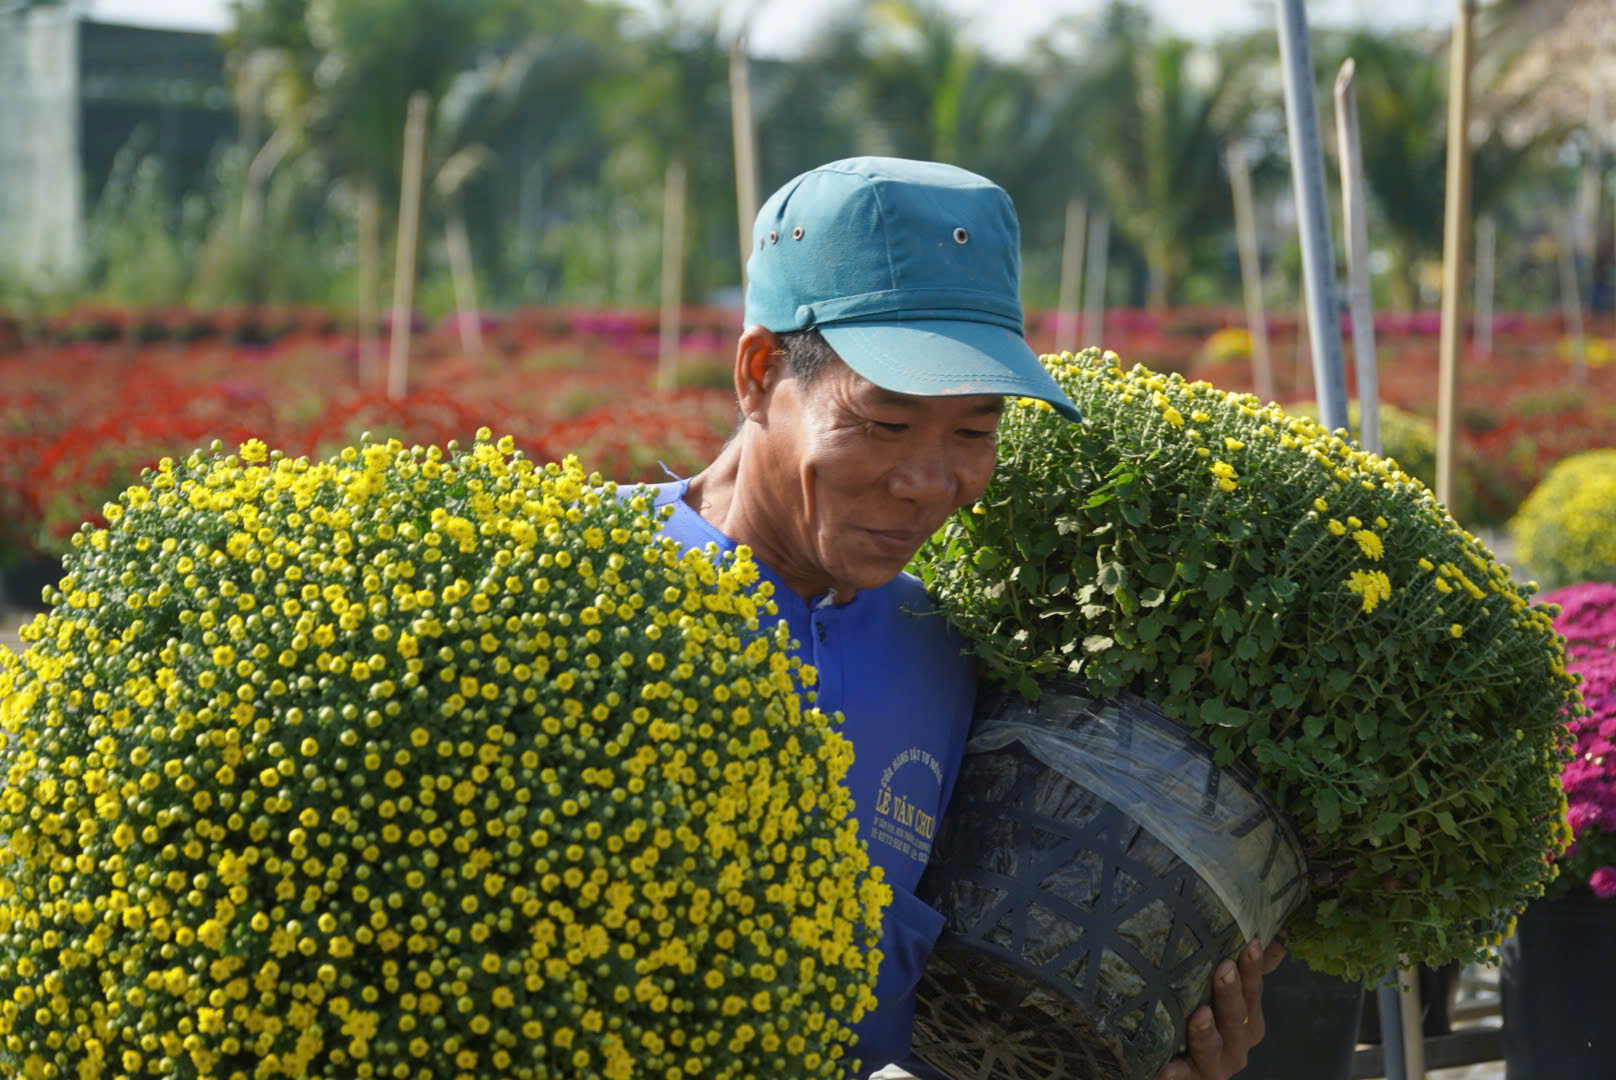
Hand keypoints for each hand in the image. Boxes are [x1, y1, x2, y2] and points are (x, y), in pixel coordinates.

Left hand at [1157, 937, 1286, 1079]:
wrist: (1177, 1064)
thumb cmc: (1202, 1021)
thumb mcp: (1224, 994)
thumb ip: (1246, 968)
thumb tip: (1276, 934)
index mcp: (1249, 1024)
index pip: (1253, 992)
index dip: (1252, 970)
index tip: (1250, 943)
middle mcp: (1237, 1047)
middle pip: (1237, 1020)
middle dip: (1231, 995)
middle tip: (1224, 969)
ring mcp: (1214, 1066)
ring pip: (1212, 1049)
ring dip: (1207, 1032)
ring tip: (1200, 1014)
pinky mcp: (1189, 1079)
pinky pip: (1182, 1076)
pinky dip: (1177, 1073)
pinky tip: (1168, 1069)